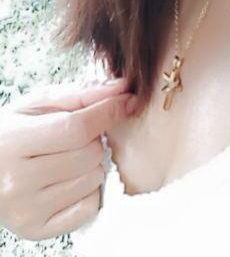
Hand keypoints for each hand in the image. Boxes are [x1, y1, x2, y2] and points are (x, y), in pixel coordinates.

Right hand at [0, 78, 135, 240]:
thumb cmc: (13, 132)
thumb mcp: (38, 105)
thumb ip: (81, 95)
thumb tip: (123, 88)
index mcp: (13, 143)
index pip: (77, 128)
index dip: (108, 112)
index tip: (126, 100)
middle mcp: (16, 182)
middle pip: (89, 155)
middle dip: (95, 139)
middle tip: (79, 137)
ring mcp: (26, 210)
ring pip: (93, 179)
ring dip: (93, 165)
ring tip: (69, 158)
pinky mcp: (37, 230)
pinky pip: (89, 207)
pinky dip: (89, 191)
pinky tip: (70, 180)